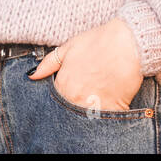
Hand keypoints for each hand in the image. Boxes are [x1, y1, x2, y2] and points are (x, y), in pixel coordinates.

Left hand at [28, 18, 143, 111]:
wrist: (127, 41)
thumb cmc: (99, 41)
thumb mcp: (70, 47)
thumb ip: (49, 62)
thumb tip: (32, 76)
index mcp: (63, 85)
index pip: (57, 102)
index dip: (66, 97)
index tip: (76, 90)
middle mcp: (75, 98)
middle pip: (72, 111)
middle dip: (79, 104)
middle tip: (89, 92)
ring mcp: (93, 105)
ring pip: (88, 116)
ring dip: (92, 109)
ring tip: (100, 95)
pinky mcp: (112, 109)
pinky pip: (107, 119)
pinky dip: (108, 113)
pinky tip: (111, 100)